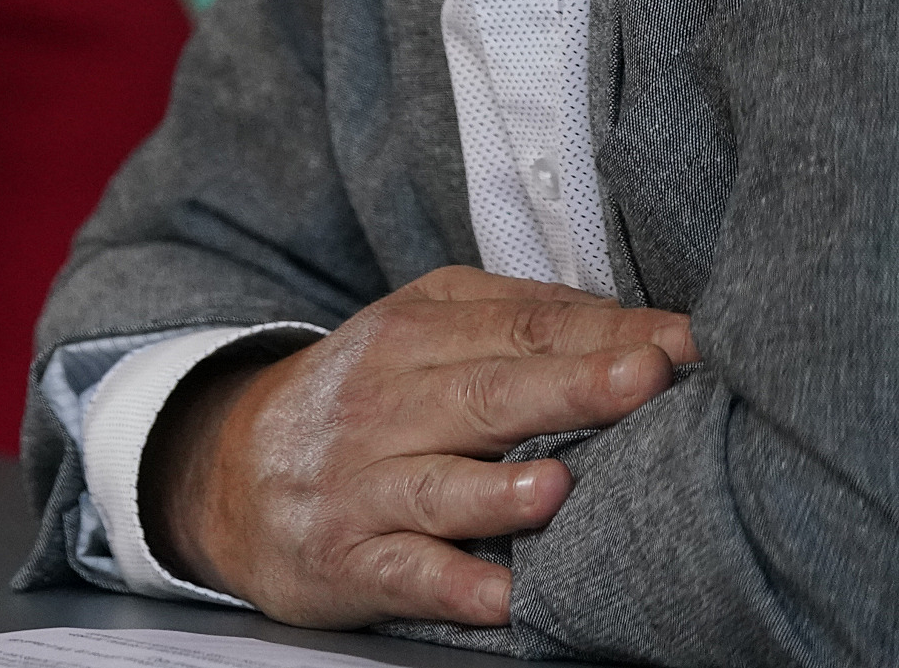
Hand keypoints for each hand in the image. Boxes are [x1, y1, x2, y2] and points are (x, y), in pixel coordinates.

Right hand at [146, 265, 698, 629]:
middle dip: (570, 387)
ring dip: (498, 490)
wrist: (228, 470)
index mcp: (412, 334)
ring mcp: (360, 483)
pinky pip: (403, 573)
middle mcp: (383, 403)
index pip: (521, 326)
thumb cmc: (359, 401)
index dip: (605, 332)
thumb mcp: (416, 332)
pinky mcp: (345, 557)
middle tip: (646, 379)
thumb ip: (512, 317)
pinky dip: (450, 583)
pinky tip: (501, 594)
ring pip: (435, 484)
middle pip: (486, 393)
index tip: (684, 342)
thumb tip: (632, 322)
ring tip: (558, 487)